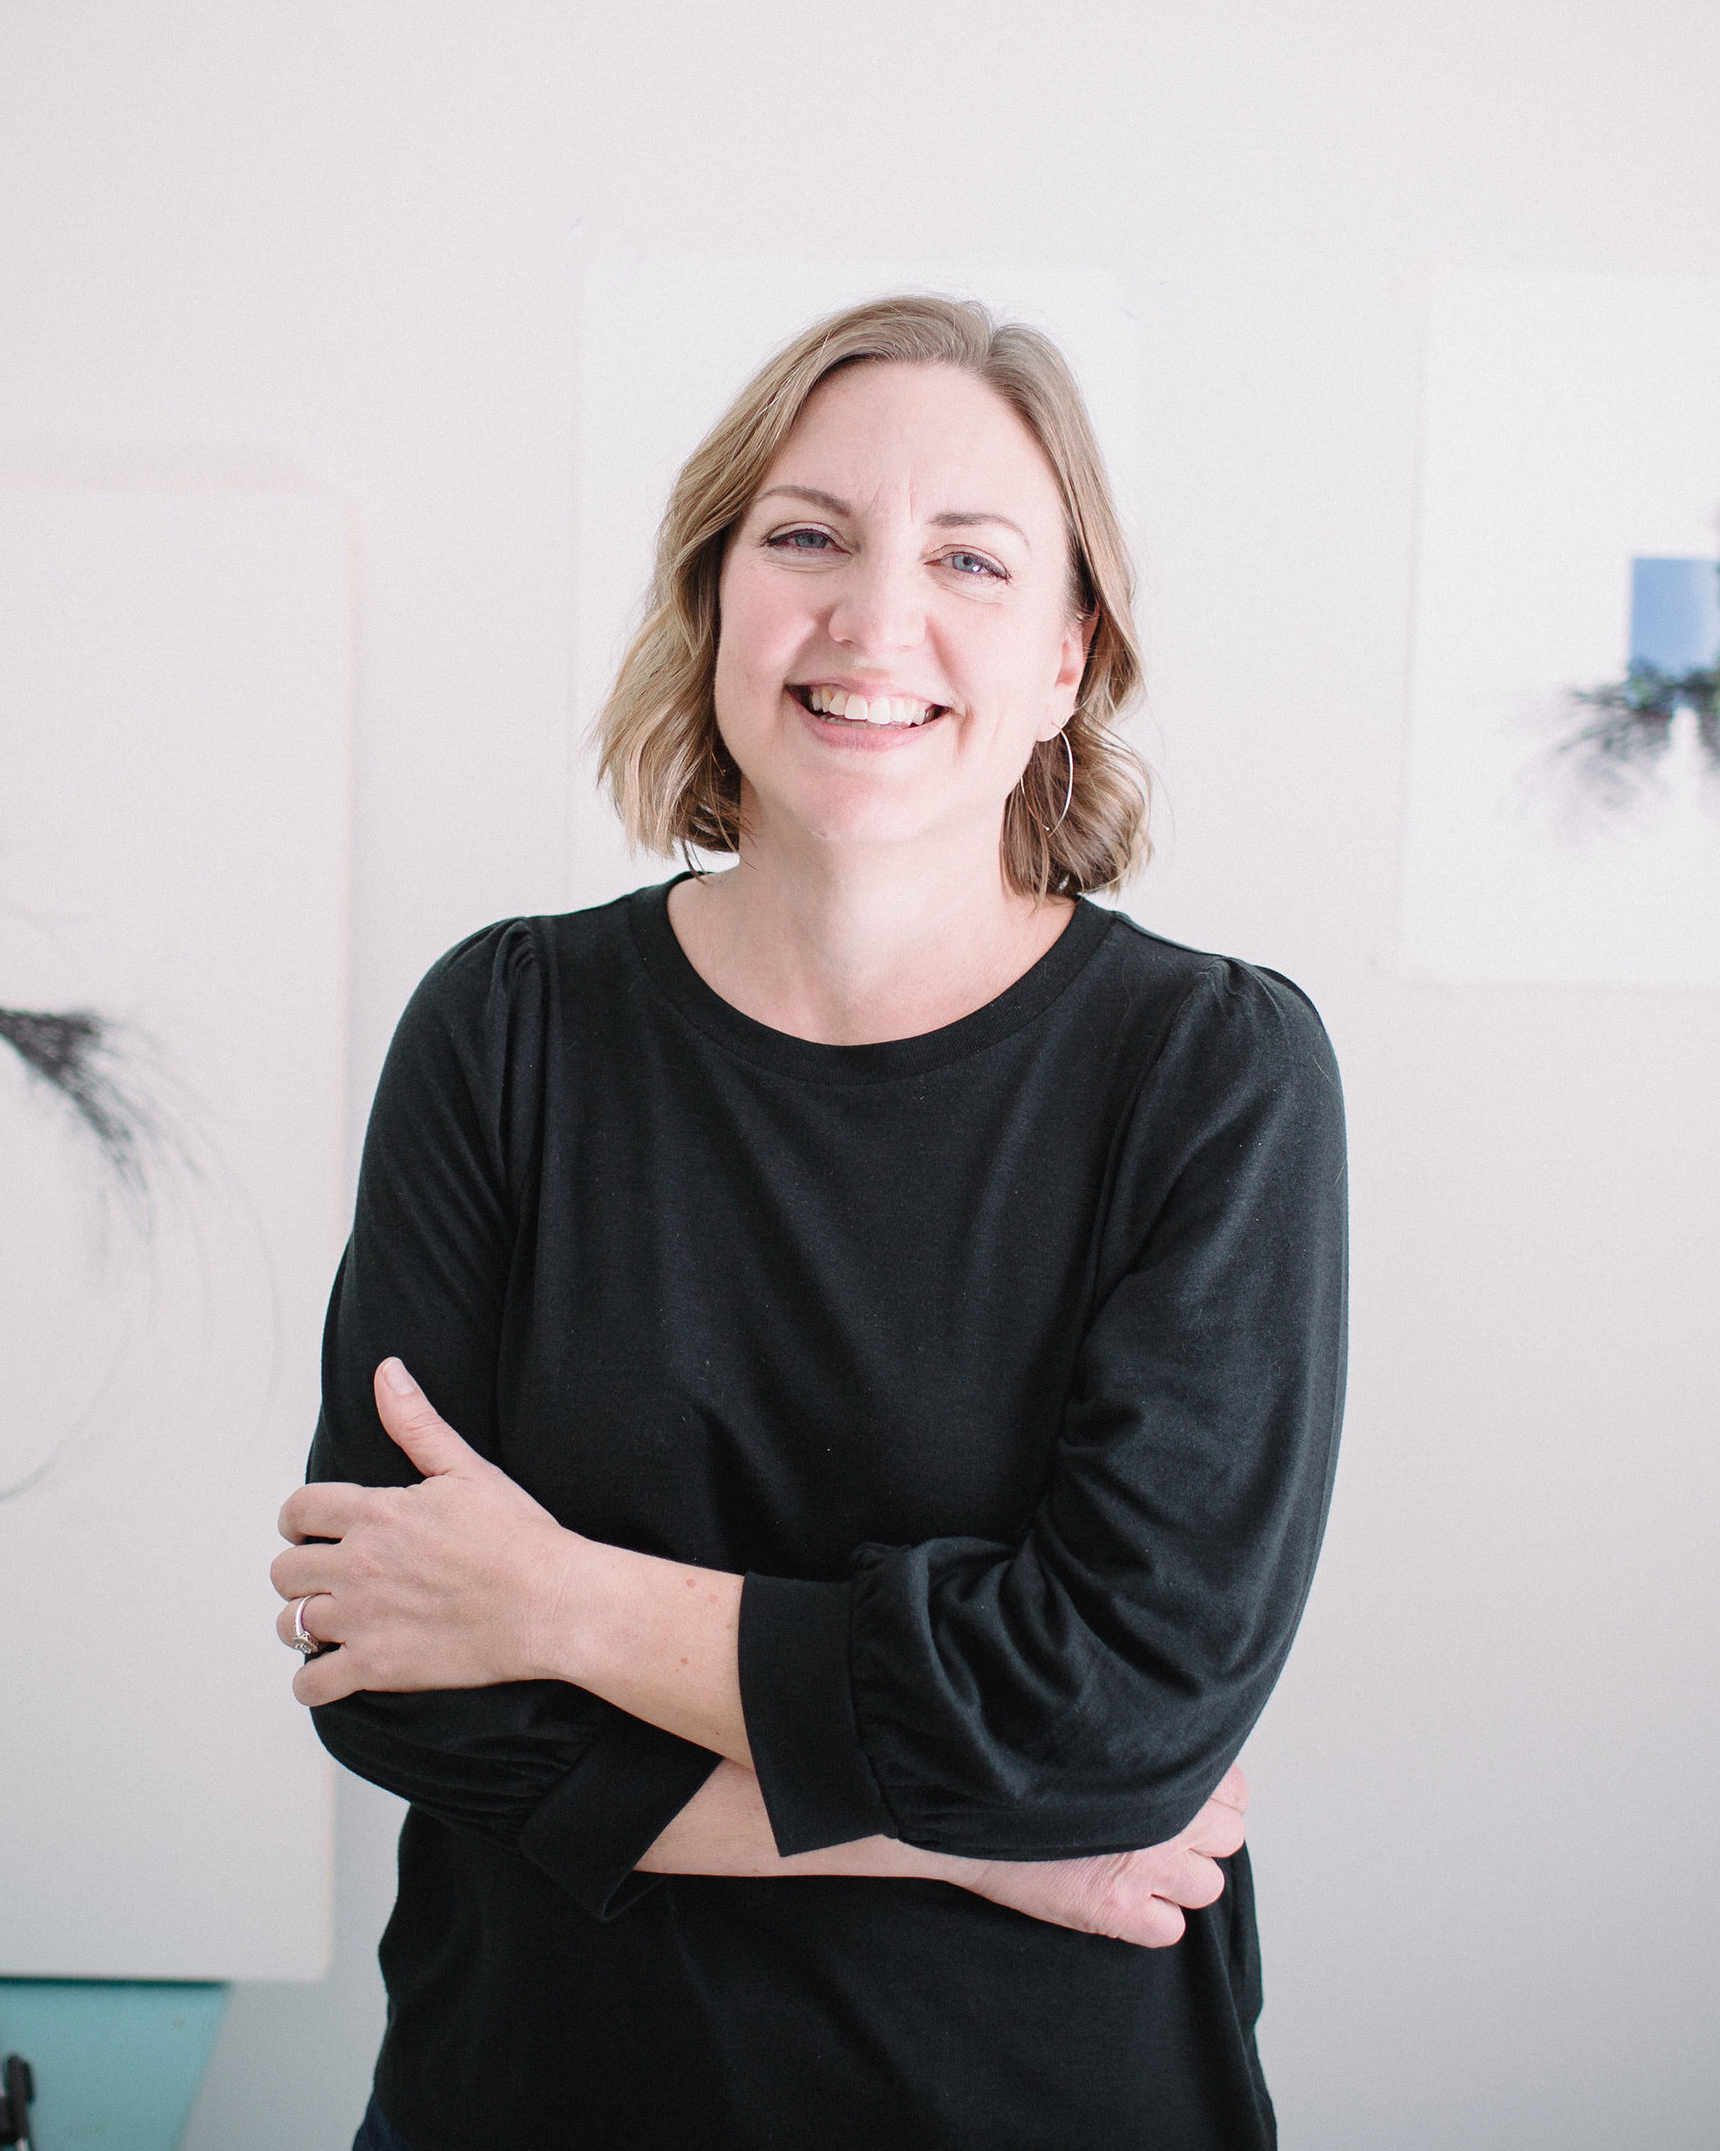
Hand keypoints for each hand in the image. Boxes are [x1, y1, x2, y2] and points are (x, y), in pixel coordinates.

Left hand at [272, 1360, 575, 1705]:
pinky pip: (312, 1685)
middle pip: (285, 1570)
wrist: (550, 1602)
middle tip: (327, 1578)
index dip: (298, 1521)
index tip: (311, 1532)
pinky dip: (313, 1682)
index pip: (298, 1510)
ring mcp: (362, 1619)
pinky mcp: (377, 1667)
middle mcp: (357, 1565)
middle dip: (301, 1572)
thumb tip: (386, 1373)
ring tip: (331, 1622)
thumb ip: (415, 1422)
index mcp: (374, 1513)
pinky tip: (332, 1672)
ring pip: (291, 1624)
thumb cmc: (517, 1537)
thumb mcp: (466, 1468)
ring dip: (304, 1623)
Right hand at [941, 1766, 1248, 1947]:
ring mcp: (1145, 1868)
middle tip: (1165, 1831)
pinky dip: (1153, 1920)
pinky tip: (1123, 1899)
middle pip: (1229, 1836)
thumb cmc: (1024, 1763)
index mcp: (1161, 1765)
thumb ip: (1142, 1748)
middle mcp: (1166, 1817)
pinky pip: (1171, 1930)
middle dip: (1203, 1835)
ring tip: (1143, 1866)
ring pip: (1208, 1886)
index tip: (1186, 1796)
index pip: (1233, 1789)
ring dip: (1182, 1880)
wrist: (965, 1804)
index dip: (1210, 1795)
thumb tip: (1179, 1754)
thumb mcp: (1095, 1737)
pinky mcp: (1117, 1914)